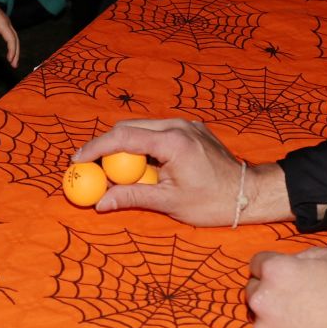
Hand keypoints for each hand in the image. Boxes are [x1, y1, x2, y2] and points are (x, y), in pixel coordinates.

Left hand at [0, 0, 19, 66]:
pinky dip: (11, 43)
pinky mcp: (1, 21)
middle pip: (15, 39)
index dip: (12, 50)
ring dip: (14, 48)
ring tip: (13, 59)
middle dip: (16, 52)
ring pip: (13, 36)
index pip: (11, 39)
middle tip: (15, 65)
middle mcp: (6, 22)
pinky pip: (9, 34)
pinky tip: (9, 48)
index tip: (10, 60)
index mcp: (3, 23)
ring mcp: (5, 21)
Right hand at [76, 119, 291, 225]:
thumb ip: (132, 197)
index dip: (95, 148)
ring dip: (125, 148)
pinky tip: (143, 168)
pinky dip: (143, 147)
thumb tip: (100, 202)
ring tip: (118, 174)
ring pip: (142, 129)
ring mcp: (185, 125)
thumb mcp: (169, 202)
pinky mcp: (191, 129)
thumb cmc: (214, 202)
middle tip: (92, 170)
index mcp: (172, 142)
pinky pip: (157, 133)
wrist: (249, 193)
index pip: (122, 138)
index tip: (78, 161)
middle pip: (128, 128)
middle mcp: (178, 126)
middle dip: (107, 148)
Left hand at [245, 247, 326, 327]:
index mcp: (276, 271)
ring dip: (275, 320)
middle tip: (296, 302)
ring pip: (260, 320)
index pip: (257, 263)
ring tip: (304, 327)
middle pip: (254, 291)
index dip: (273, 268)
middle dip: (270, 293)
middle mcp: (262, 300)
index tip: (286, 278)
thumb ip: (308, 255)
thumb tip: (295, 262)